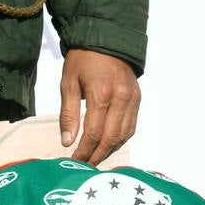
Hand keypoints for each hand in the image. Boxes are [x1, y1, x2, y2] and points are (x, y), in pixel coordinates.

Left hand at [58, 49, 140, 164]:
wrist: (106, 39)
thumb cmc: (83, 60)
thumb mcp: (68, 84)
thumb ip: (68, 115)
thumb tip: (67, 142)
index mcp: (101, 94)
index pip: (94, 133)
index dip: (84, 151)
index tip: (74, 161)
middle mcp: (121, 98)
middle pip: (111, 138)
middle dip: (97, 155)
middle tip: (85, 166)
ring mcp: (132, 99)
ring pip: (123, 135)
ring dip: (109, 150)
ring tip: (94, 158)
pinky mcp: (137, 98)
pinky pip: (130, 126)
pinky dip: (119, 139)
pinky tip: (107, 145)